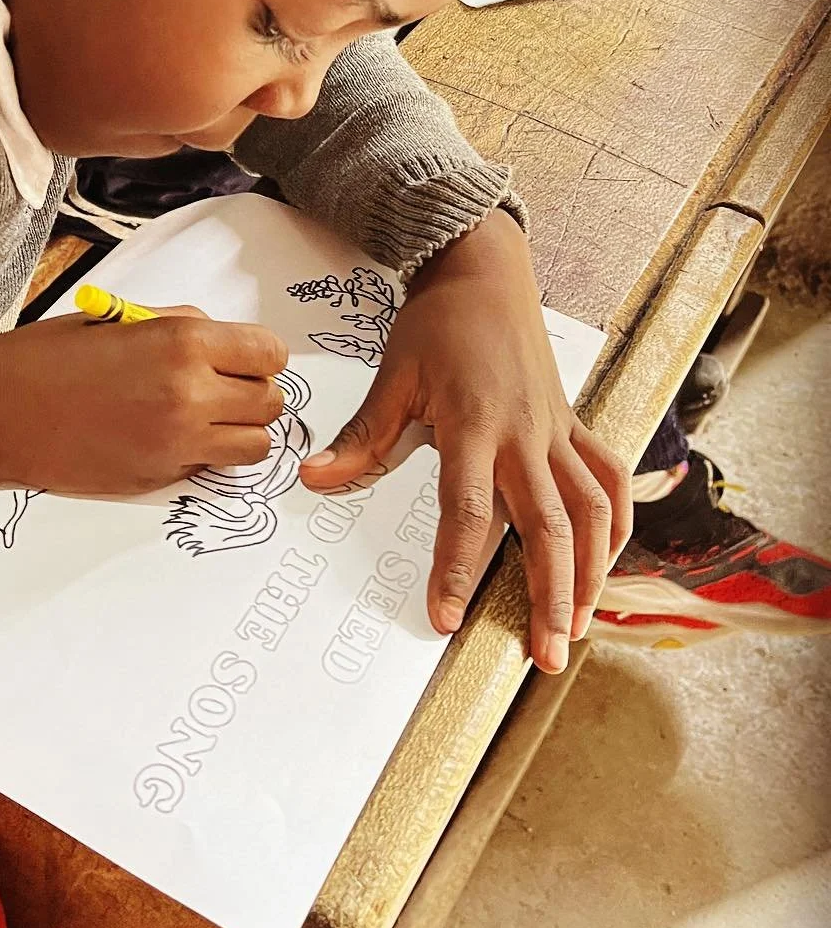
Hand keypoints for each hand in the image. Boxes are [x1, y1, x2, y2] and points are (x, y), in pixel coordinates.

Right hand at [0, 309, 288, 496]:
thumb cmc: (50, 358)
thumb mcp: (122, 319)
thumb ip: (181, 325)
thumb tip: (223, 338)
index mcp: (182, 343)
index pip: (269, 353)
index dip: (260, 355)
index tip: (244, 358)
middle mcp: (190, 395)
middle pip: (270, 403)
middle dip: (254, 394)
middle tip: (224, 388)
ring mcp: (178, 443)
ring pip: (255, 445)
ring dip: (240, 431)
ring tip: (207, 418)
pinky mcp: (162, 477)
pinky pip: (212, 468)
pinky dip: (205, 456)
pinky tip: (172, 438)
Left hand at [299, 211, 630, 672]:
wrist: (483, 272)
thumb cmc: (436, 324)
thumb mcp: (393, 377)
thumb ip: (362, 438)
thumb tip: (311, 480)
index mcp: (475, 426)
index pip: (469, 512)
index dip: (457, 568)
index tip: (445, 618)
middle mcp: (526, 435)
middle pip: (548, 528)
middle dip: (551, 596)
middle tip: (543, 655)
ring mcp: (557, 431)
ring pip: (591, 512)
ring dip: (591, 572)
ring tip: (579, 627)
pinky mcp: (575, 424)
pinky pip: (608, 479)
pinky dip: (616, 524)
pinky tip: (606, 562)